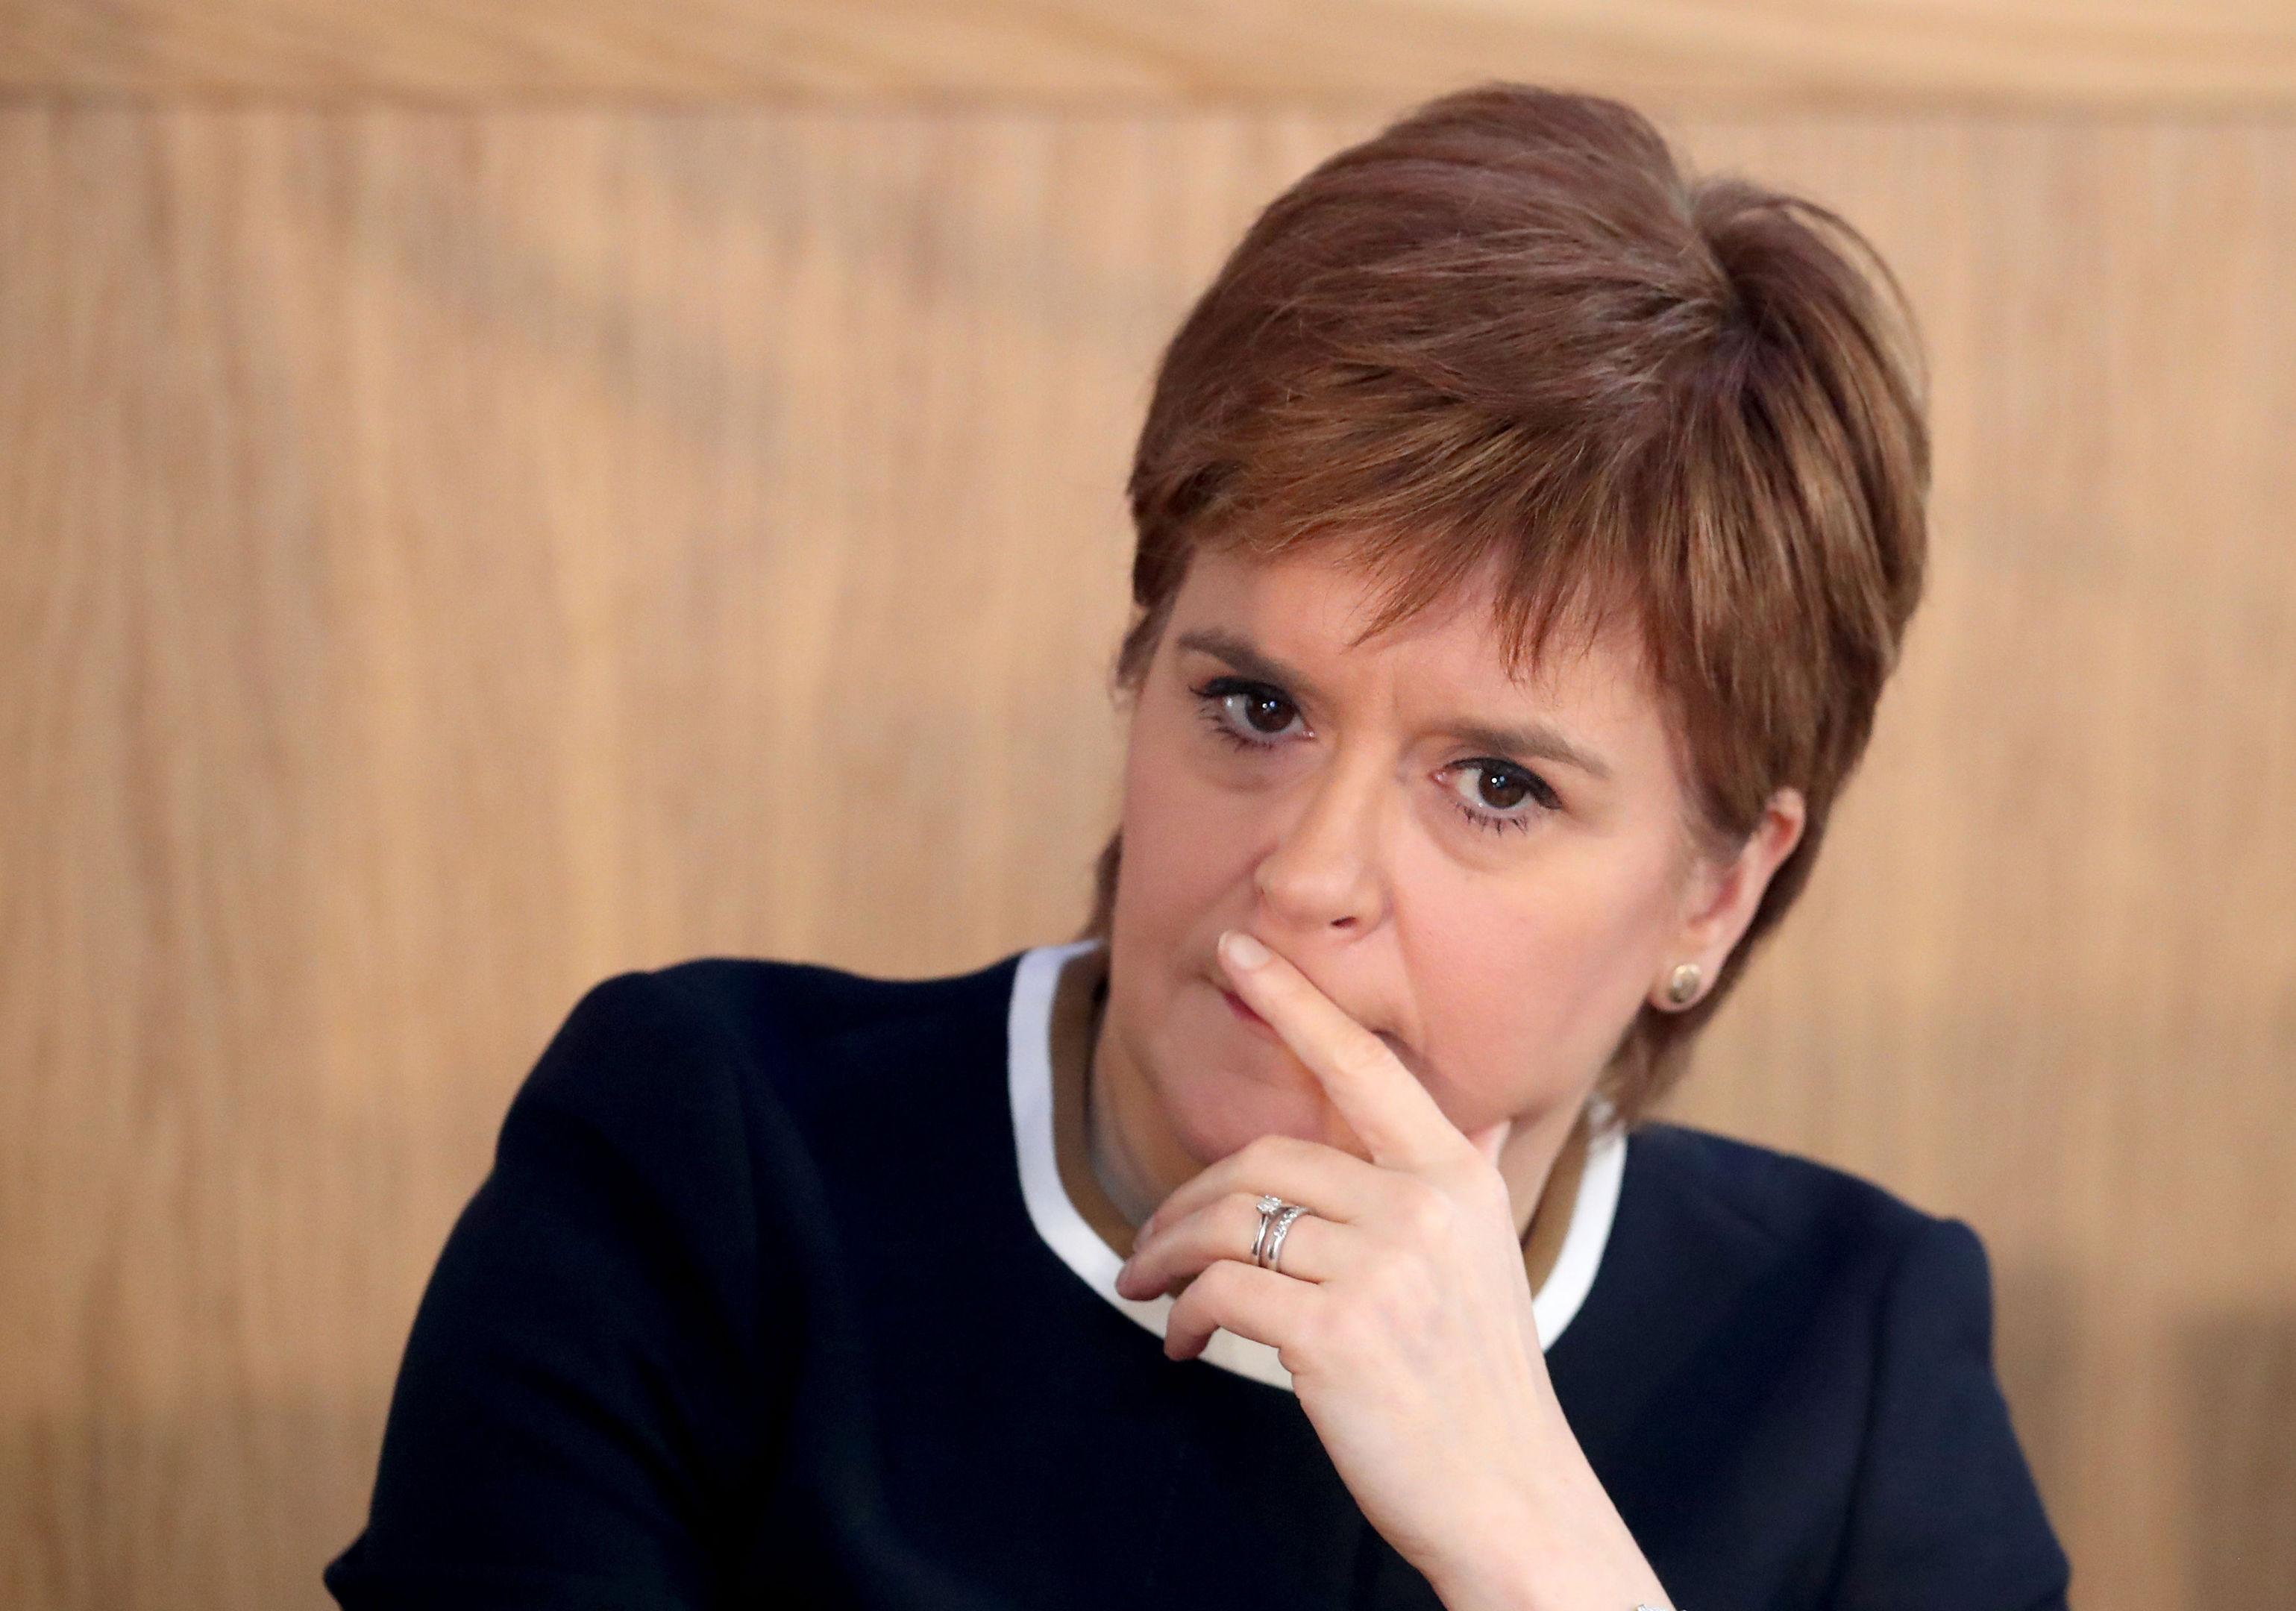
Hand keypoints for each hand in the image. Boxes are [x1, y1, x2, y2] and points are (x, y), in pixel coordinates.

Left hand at [1114, 930, 1668, 1610]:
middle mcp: (1421, 1206)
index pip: (1361, 1065)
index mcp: (1454, 1178)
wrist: (1512, 1499)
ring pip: (1226, 1222)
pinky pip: (1221, 1292)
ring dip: (1165, 1258)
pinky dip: (1183, 1317)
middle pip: (1260, 1160)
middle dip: (1183, 1201)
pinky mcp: (1334, 1335)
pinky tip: (1183, 1347)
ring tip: (1148, 1295)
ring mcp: (1381, 1270)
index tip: (1237, 948)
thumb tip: (1487, 1123)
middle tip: (1147, 1252)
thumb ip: (1471, 1180)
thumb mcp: (1490, 1263)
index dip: (1295, 1001)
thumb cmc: (1483, 1383)